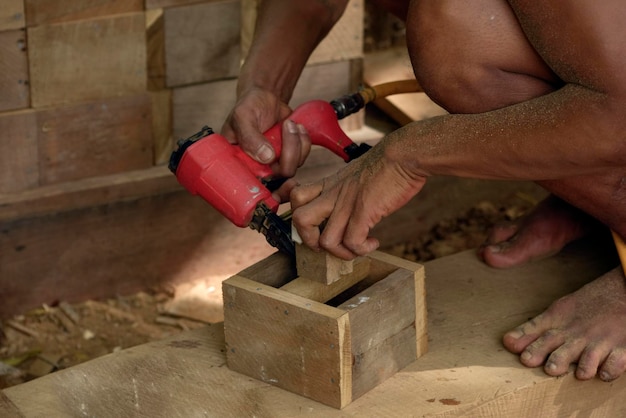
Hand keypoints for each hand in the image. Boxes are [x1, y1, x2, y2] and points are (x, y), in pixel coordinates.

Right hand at [221, 87, 310, 179]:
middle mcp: (256, 167)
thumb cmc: (249, 106)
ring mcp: (274, 164)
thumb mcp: (243, 116)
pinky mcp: (288, 157)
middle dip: (289, 153)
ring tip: (289, 123)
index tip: (276, 168)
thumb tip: (266, 157)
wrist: (265, 98)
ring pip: (292, 167)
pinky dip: (304, 141)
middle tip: (288, 127)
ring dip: (296, 143)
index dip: (266, 190)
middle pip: (278, 176)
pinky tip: (296, 126)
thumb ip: (250, 137)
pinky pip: (302, 158)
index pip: (251, 186)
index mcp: (238, 162)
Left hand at [290, 145, 427, 259]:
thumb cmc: (385, 164)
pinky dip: (362, 250)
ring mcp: (347, 203)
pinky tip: (373, 242)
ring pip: (325, 240)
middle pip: (300, 220)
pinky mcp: (365, 212)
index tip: (315, 227)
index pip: (295, 197)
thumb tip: (350, 208)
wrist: (404, 154)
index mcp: (329, 184)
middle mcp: (333, 193)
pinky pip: (353, 242)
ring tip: (357, 247)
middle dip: (310, 241)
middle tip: (330, 244)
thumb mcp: (356, 174)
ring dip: (341, 252)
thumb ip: (346, 190)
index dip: (297, 216)